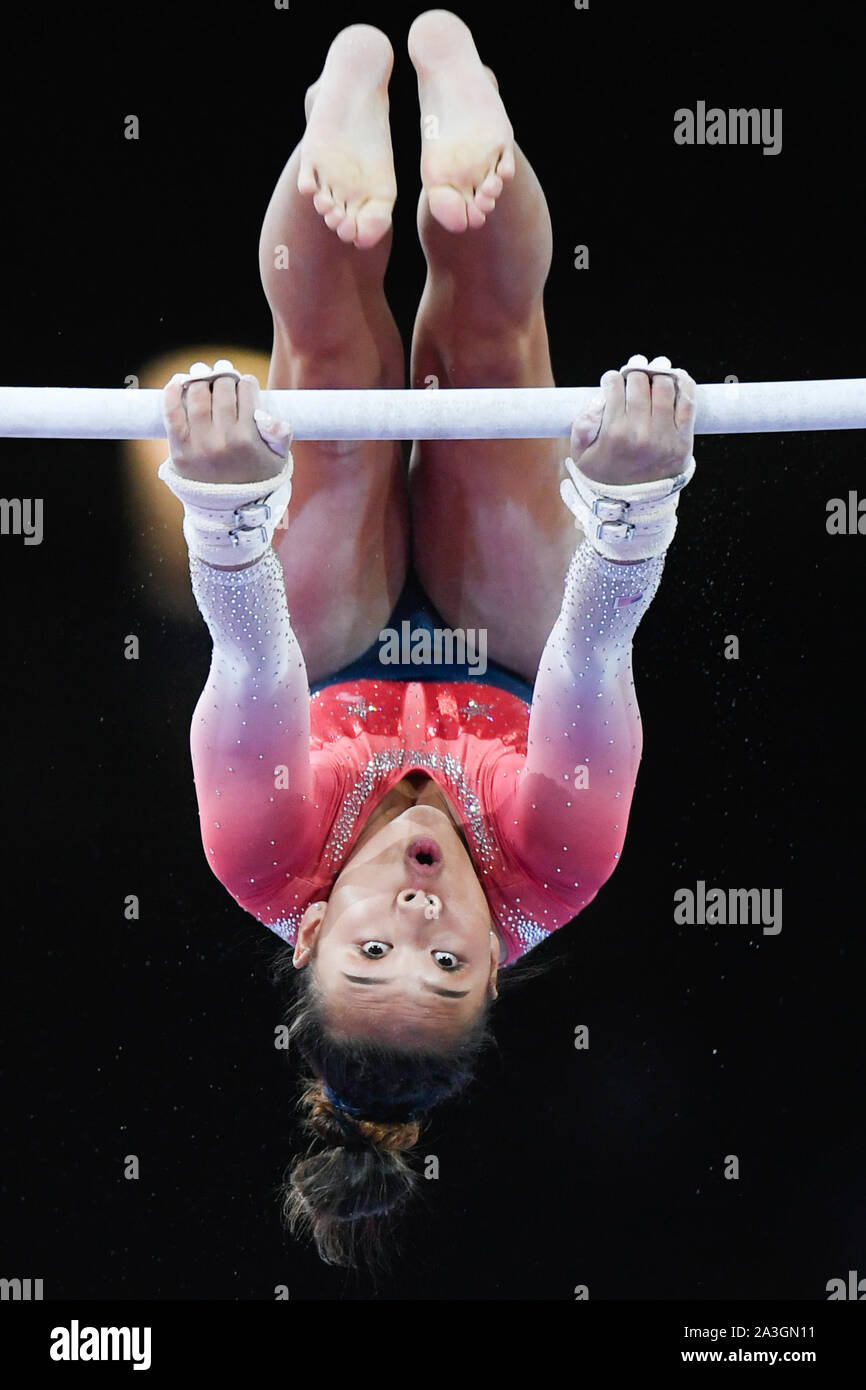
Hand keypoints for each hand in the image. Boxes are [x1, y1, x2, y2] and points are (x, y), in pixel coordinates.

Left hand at [162, 359, 292, 483]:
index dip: (246, 383)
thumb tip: (265, 413)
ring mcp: (199, 444)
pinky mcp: (179, 449)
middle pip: (222, 389)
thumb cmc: (256, 477)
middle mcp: (223, 440)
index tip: (244, 384)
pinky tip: (178, 381)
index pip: (246, 392)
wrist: (230, 509)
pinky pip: (172, 412)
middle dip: (224, 377)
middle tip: (224, 375)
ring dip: (201, 380)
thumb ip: (280, 434)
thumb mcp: (278, 460)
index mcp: (248, 439)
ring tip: (204, 377)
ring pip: (197, 395)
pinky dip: (172, 392)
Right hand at [568, 353, 695, 485]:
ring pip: (664, 385)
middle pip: (639, 381)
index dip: (612, 379)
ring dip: (657, 376)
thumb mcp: (581, 455)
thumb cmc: (604, 476)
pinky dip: (683, 384)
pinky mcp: (683, 440)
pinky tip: (676, 378)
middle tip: (631, 378)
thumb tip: (599, 397)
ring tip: (651, 379)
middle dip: (633, 374)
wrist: (631, 505)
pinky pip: (688, 402)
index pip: (615, 386)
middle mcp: (641, 433)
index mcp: (614, 433)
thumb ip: (582, 424)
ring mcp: (664, 436)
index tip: (612, 381)